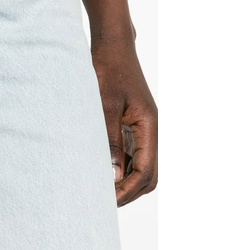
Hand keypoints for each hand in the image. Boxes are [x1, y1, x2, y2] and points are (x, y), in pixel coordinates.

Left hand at [92, 38, 157, 205]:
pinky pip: (131, 154)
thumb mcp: (103, 107)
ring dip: (125, 182)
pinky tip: (100, 173)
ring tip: (100, 192)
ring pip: (142, 166)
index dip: (129, 189)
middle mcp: (149, 129)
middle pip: (149, 174)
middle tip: (103, 203)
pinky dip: (120, 168)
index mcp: (148, 125)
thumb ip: (109, 141)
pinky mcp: (131, 124)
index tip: (107, 202)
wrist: (111, 46)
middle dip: (130, 192)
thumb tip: (115, 176)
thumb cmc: (106, 71)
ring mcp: (142, 127)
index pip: (146, 170)